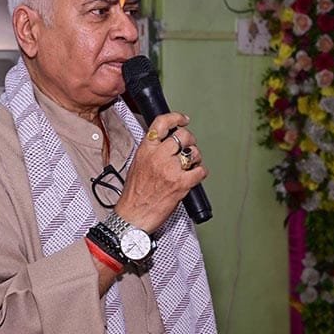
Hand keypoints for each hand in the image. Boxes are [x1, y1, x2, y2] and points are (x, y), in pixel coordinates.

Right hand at [115, 112, 205, 232]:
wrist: (133, 216)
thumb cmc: (134, 195)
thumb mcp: (137, 165)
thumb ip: (151, 151)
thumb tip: (166, 144)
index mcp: (145, 150)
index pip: (161, 124)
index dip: (176, 118)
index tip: (183, 119)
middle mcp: (158, 157)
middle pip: (183, 136)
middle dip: (190, 141)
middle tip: (189, 147)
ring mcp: (170, 170)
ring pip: (194, 152)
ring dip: (196, 158)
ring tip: (190, 165)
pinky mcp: (181, 184)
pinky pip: (200, 171)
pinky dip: (200, 173)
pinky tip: (194, 176)